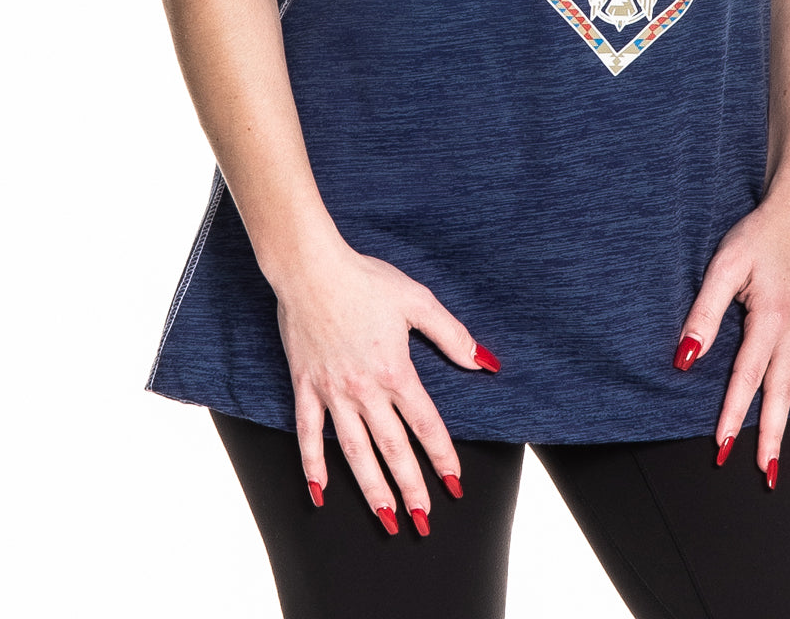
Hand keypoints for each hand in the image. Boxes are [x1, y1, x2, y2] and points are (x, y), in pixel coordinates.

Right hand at [273, 239, 497, 532]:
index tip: (455, 483)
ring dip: (371, 488)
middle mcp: (364, 389)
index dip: (442, 456)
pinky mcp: (305, 386)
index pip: (425, 425)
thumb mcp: (417, 301)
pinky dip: (311, 465)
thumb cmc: (366, 280)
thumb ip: (452, 335)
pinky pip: (308, 434)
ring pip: (354, 451)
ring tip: (385, 519)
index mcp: (395, 370)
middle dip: (410, 488)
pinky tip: (320, 492)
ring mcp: (332, 391)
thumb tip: (484, 363)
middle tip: (424, 521)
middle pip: (392, 449)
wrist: (311, 269)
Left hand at [674, 195, 789, 482]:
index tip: (723, 448)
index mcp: (771, 319)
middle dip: (775, 436)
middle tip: (768, 474)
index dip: (734, 414)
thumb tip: (685, 358)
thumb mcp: (723, 267)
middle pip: (783, 393)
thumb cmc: (756, 237)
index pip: (747, 377)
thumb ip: (704, 313)